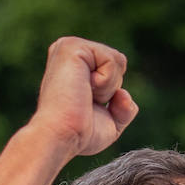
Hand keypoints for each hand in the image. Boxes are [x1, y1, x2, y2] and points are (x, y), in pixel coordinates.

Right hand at [31, 37, 138, 157]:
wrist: (61, 138)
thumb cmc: (79, 135)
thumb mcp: (109, 122)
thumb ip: (124, 108)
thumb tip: (123, 94)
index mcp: (74, 64)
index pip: (114, 68)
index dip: (111, 94)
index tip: (86, 107)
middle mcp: (69, 51)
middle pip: (119, 63)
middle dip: (111, 90)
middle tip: (84, 103)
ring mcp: (68, 46)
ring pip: (118, 60)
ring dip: (108, 88)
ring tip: (83, 96)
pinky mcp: (72, 47)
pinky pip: (112, 60)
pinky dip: (105, 82)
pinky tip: (84, 89)